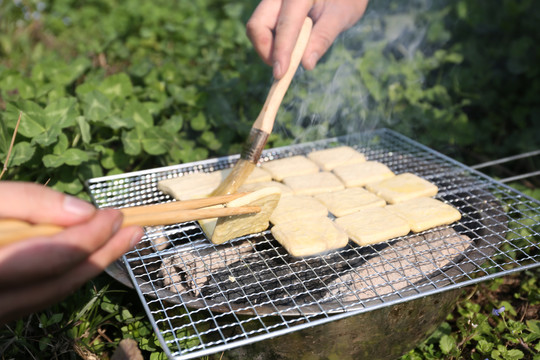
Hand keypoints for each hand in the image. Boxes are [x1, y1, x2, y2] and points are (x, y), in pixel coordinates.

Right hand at [0, 181, 143, 323]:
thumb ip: (30, 202)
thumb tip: (85, 212)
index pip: (55, 257)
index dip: (92, 236)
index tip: (115, 215)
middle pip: (61, 283)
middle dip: (103, 254)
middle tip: (134, 230)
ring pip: (53, 294)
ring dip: (92, 266)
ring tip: (123, 240)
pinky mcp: (0, 308)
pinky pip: (39, 296)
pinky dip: (68, 274)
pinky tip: (89, 254)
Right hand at [246, 0, 368, 78]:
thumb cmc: (344, 0)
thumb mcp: (341, 17)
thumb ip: (323, 37)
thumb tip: (306, 63)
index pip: (285, 24)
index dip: (281, 51)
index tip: (280, 74)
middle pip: (258, 25)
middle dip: (266, 51)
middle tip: (283, 68)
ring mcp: (273, 0)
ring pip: (257, 27)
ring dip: (269, 48)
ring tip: (291, 54)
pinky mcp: (270, 8)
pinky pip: (262, 27)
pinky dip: (272, 43)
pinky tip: (289, 46)